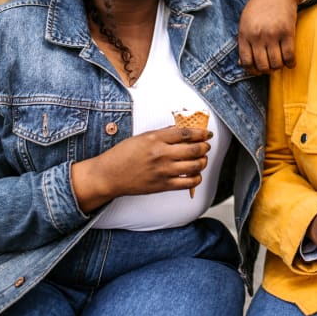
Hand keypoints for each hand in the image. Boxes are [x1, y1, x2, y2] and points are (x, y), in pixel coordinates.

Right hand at [71, 126, 211, 212]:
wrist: (109, 175)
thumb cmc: (123, 154)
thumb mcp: (142, 137)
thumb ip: (163, 133)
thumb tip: (181, 129)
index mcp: (156, 138)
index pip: (186, 133)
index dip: (200, 133)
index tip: (207, 133)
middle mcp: (161, 154)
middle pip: (194, 149)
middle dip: (205, 147)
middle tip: (206, 146)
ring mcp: (163, 171)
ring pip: (194, 166)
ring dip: (203, 162)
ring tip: (202, 159)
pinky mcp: (162, 185)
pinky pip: (187, 183)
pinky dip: (196, 178)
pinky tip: (196, 175)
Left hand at [238, 0, 310, 73]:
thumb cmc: (260, 6)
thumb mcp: (246, 22)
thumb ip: (244, 42)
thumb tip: (242, 64)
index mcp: (245, 33)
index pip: (246, 62)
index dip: (253, 71)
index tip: (258, 70)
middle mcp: (257, 35)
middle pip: (262, 66)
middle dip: (267, 70)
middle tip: (271, 66)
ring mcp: (273, 34)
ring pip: (276, 64)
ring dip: (279, 67)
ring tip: (280, 62)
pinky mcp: (287, 32)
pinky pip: (289, 56)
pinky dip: (291, 63)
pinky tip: (290, 62)